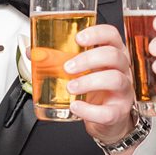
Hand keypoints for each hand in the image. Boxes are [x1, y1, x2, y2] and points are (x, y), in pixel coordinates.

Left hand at [61, 23, 138, 143]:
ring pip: (115, 79)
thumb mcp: (79, 72)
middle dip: (88, 59)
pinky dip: (89, 110)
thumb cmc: (94, 91)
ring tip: (70, 87)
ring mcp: (123, 91)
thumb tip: (32, 52)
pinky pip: (108, 111)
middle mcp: (122, 70)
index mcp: (112, 54)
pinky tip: (76, 106)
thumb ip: (57, 60)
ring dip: (89, 81)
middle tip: (67, 67)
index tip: (78, 38)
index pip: (111, 35)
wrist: (106, 121)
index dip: (97, 33)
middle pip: (113, 55)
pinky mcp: (118, 112)